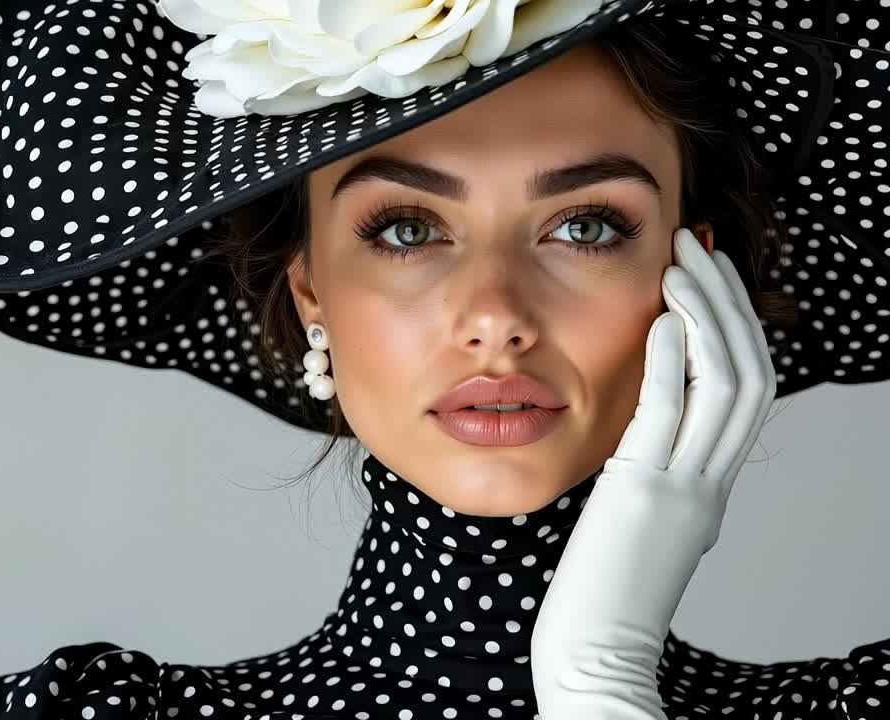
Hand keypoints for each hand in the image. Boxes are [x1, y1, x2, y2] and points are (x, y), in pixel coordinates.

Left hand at [529, 227, 776, 718]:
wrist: (596, 656)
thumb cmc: (600, 598)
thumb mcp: (638, 528)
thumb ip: (650, 481)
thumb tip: (643, 441)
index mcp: (709, 491)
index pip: (745, 396)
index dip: (737, 332)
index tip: (711, 281)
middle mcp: (710, 486)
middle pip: (750, 377)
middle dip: (729, 308)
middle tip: (701, 251)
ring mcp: (684, 491)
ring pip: (724, 387)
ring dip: (705, 319)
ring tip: (681, 267)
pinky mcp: (644, 497)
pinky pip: (667, 417)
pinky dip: (668, 364)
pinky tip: (656, 323)